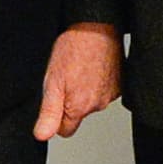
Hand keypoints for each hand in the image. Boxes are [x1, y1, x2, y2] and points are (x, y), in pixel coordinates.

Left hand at [36, 23, 124, 137]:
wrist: (97, 27)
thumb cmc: (74, 49)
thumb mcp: (52, 81)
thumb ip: (49, 112)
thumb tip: (42, 135)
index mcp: (79, 107)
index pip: (65, 130)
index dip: (56, 117)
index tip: (56, 98)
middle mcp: (98, 105)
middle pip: (79, 115)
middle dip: (71, 101)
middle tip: (66, 78)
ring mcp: (111, 95)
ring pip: (92, 102)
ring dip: (85, 91)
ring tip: (80, 69)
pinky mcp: (120, 84)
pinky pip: (104, 91)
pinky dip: (98, 83)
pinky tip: (92, 67)